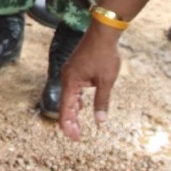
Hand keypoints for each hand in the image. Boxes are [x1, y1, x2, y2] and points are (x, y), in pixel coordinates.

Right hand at [58, 25, 123, 139]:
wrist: (103, 32)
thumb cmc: (104, 55)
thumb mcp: (106, 81)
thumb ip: (101, 101)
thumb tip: (100, 121)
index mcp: (70, 82)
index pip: (66, 109)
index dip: (69, 125)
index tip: (75, 138)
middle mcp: (66, 77)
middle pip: (65, 105)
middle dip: (70, 121)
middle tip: (77, 137)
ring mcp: (69, 73)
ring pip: (68, 97)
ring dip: (73, 111)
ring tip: (78, 125)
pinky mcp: (74, 69)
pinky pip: (72, 89)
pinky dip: (75, 100)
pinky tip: (81, 106)